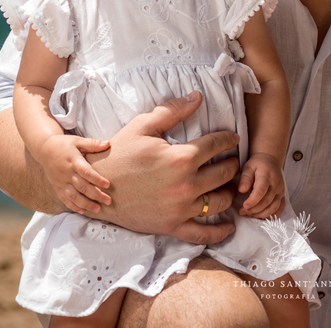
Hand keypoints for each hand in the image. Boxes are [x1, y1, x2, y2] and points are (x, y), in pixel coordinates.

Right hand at [34, 134, 111, 213]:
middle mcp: (67, 173)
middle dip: (96, 195)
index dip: (97, 179)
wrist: (44, 149)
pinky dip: (72, 206)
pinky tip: (82, 211)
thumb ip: (93, 144)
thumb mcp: (78, 141)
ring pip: (73, 196)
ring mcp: (61, 181)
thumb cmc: (64, 144)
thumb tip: (108, 144)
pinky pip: (64, 198)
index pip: (86, 172)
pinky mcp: (57, 186)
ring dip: (85, 204)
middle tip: (108, 201)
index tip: (108, 185)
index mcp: (73, 161)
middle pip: (82, 187)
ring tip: (97, 209)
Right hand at [85, 91, 242, 243]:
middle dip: (232, 164)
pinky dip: (219, 232)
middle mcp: (185, 184)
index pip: (216, 145)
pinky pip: (203, 234)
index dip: (228, 139)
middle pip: (225, 174)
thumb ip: (173, 111)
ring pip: (220, 202)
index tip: (233, 138)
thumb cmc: (119, 154)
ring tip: (230, 185)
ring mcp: (180, 208)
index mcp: (180, 158)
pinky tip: (229, 225)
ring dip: (230, 192)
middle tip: (233, 160)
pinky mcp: (172, 226)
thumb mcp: (143, 126)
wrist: (97, 187)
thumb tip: (197, 96)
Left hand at [237, 153, 284, 218]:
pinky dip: (272, 215)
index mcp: (267, 175)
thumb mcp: (248, 166)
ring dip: (261, 214)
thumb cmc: (257, 164)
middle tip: (242, 211)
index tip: (244, 206)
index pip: (261, 191)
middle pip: (266, 201)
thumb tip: (242, 190)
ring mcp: (281, 191)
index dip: (252, 200)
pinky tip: (262, 216)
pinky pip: (280, 208)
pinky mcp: (282, 195)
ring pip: (273, 207)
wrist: (270, 160)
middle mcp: (276, 184)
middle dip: (253, 209)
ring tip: (250, 214)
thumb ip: (245, 178)